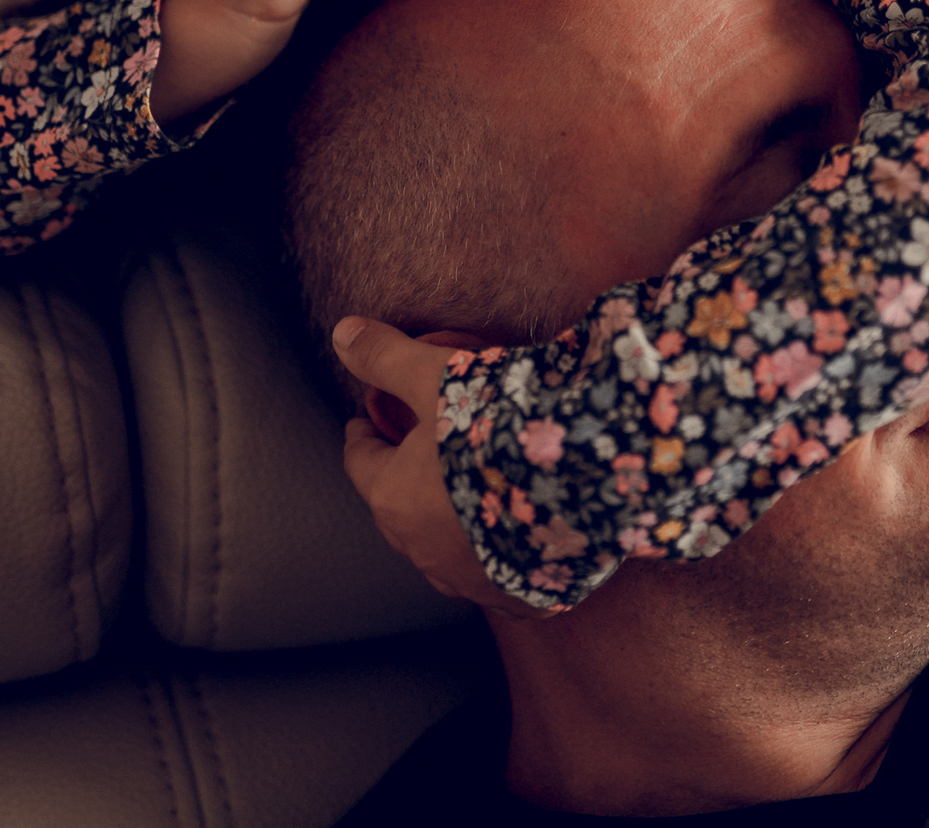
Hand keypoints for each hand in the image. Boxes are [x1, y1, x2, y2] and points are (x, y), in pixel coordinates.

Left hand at [334, 316, 558, 619]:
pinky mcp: (519, 595)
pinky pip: (498, 575)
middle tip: (411, 454)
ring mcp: (471, 579)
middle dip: (401, 481)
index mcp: (393, 497)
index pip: (361, 462)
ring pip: (443, 549)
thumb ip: (387, 358)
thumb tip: (343, 333)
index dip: (363, 437)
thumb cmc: (500, 426)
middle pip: (397, 509)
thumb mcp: (436, 377)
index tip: (365, 424)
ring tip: (464, 493)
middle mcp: (423, 548)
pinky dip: (498, 555)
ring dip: (446, 523)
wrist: (584, 476)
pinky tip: (514, 535)